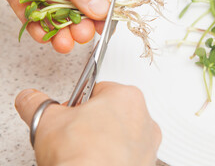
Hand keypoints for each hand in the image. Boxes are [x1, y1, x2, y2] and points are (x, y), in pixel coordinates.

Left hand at [0, 0, 110, 52]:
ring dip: (57, 24)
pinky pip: (26, 2)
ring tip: (62, 42)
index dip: (100, 1)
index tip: (103, 25)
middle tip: (81, 35)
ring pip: (50, 1)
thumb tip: (100, 6)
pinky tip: (41, 32)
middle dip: (77, 17)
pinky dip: (33, 19)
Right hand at [15, 82, 161, 165]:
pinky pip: (128, 152)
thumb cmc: (82, 155)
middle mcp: (143, 116)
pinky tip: (98, 161)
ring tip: (86, 151)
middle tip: (75, 134)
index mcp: (126, 96)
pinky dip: (115, 155)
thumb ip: (38, 104)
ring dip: (106, 138)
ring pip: (122, 132)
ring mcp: (148, 141)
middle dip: (93, 121)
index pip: (97, 90)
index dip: (77, 105)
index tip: (69, 116)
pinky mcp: (147, 161)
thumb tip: (31, 99)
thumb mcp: (48, 121)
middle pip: (111, 111)